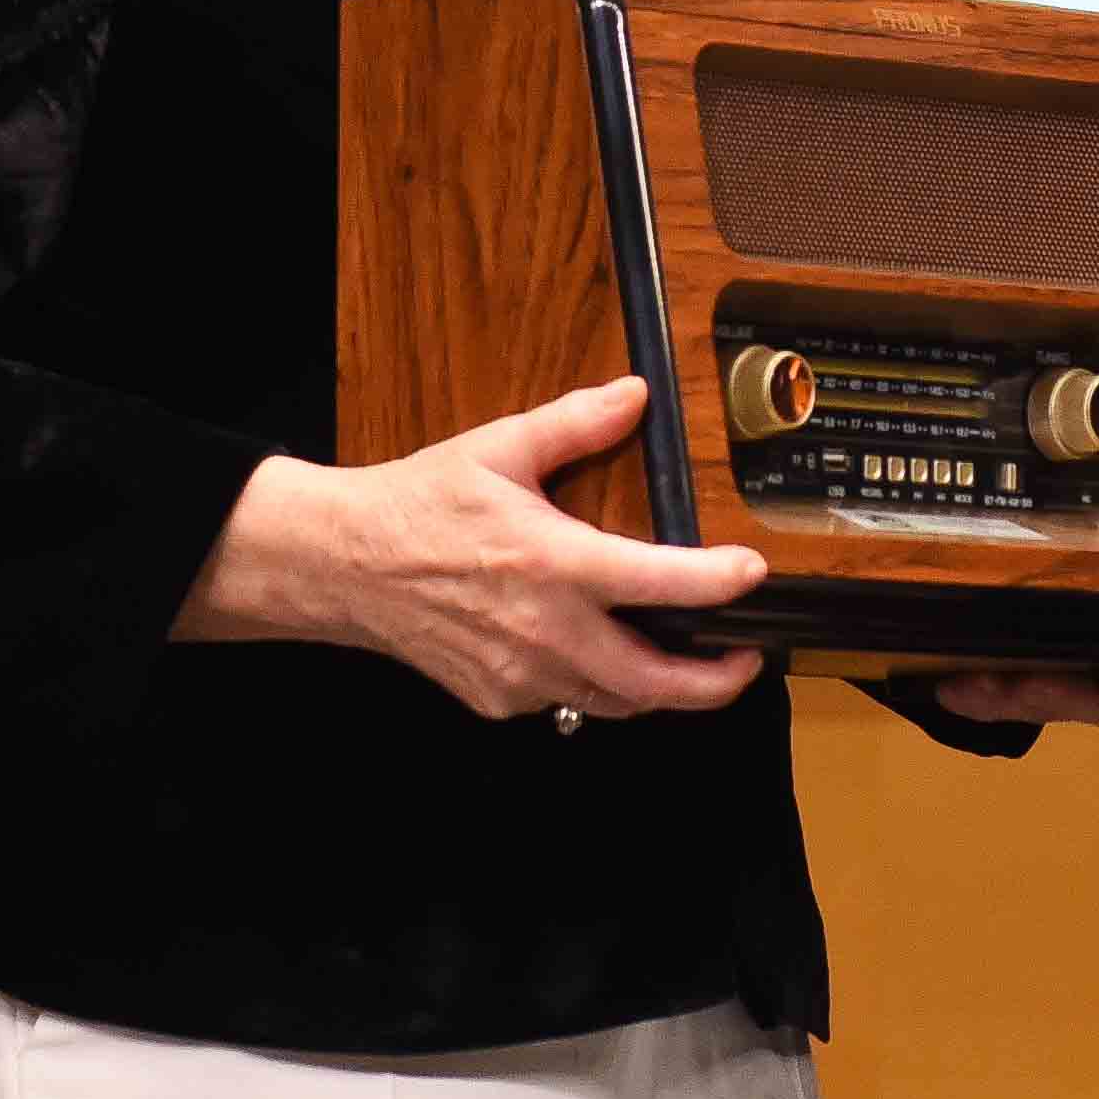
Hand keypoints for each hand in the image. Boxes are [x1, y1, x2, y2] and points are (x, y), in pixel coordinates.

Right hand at [178, 376, 774, 722]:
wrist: (345, 564)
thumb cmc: (420, 504)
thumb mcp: (500, 448)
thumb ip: (576, 423)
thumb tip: (634, 396)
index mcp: (554, 563)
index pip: (660, 583)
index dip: (718, 584)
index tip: (752, 574)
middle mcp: (545, 631)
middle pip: (654, 682)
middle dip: (713, 682)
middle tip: (745, 661)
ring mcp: (520, 676)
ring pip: (613, 702)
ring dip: (658, 691)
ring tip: (687, 666)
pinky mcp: (496, 700)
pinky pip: (565, 703)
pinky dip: (594, 686)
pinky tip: (598, 656)